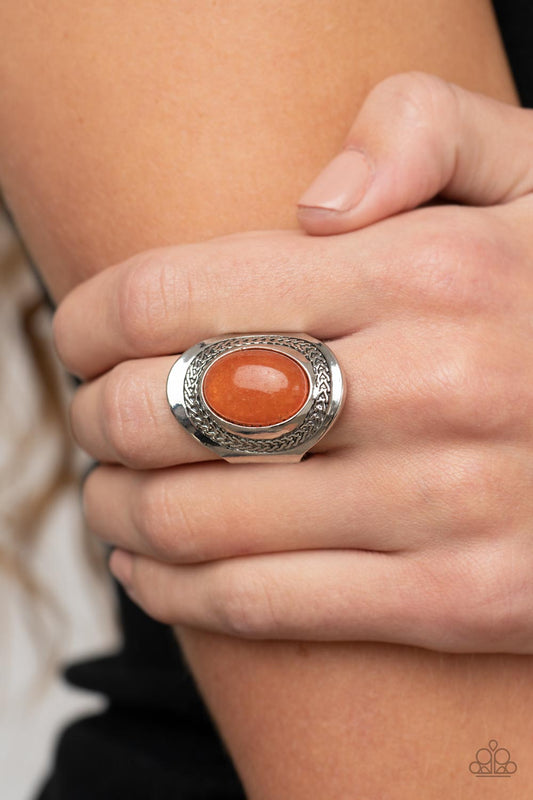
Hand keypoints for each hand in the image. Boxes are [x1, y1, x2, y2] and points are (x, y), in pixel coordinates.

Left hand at [54, 73, 532, 652]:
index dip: (91, 317)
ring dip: (119, 511)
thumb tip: (310, 200)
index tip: (74, 334)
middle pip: (169, 408)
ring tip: (107, 498)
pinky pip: (267, 607)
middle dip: (96, 417)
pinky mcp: (460, 600)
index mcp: (426, 268)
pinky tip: (148, 571)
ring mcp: (444, 505)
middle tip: (90, 419)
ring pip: (201, 520)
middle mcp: (430, 384)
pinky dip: (179, 594)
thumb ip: (427, 131)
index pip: (177, 292)